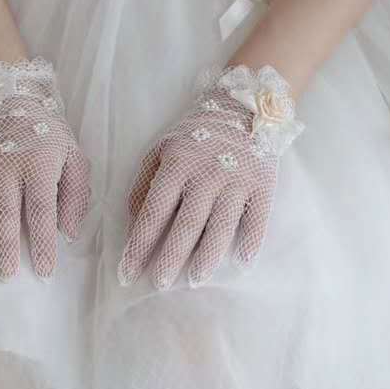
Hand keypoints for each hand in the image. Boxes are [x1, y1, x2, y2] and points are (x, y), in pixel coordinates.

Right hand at [0, 59, 91, 281]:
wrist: (8, 97)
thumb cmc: (45, 134)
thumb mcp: (72, 156)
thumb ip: (74, 194)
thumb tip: (68, 232)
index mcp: (37, 166)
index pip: (41, 210)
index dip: (43, 241)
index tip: (45, 269)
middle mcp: (6, 169)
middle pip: (4, 213)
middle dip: (5, 246)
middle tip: (6, 273)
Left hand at [118, 64, 302, 289]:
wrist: (245, 104)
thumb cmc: (196, 134)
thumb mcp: (162, 150)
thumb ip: (145, 185)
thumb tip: (134, 223)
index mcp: (177, 166)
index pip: (154, 212)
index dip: (139, 245)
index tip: (126, 273)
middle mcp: (207, 174)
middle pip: (187, 224)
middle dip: (170, 257)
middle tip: (159, 284)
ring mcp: (237, 179)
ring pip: (221, 225)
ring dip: (208, 256)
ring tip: (195, 280)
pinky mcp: (263, 183)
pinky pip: (258, 216)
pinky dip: (252, 239)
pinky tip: (243, 261)